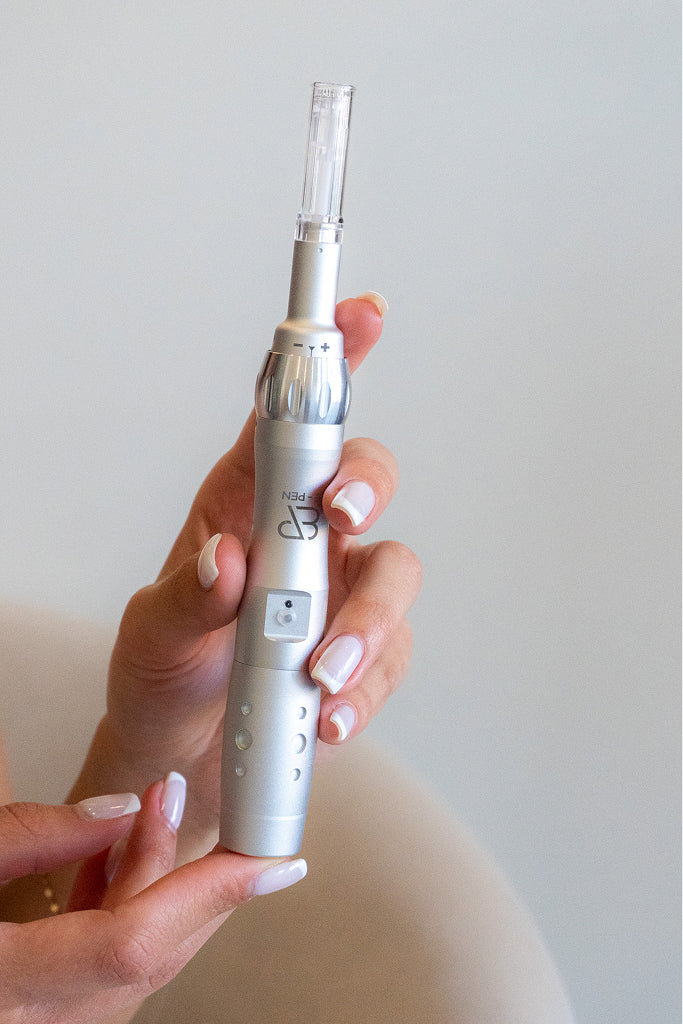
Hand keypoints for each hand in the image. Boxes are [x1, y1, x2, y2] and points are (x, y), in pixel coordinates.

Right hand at [0, 778, 305, 1023]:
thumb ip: (38, 835)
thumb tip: (120, 808)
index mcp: (13, 985)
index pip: (137, 940)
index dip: (215, 892)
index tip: (274, 862)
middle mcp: (35, 1021)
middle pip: (150, 951)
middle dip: (188, 871)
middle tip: (182, 800)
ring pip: (134, 958)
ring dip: (152, 882)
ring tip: (147, 813)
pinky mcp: (38, 1010)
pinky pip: (102, 965)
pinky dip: (118, 908)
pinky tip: (114, 856)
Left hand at [72, 296, 420, 854]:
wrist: (185, 755)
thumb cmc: (165, 674)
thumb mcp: (153, 634)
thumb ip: (187, 597)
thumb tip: (225, 560)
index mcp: (245, 505)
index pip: (289, 421)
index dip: (328, 361)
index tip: (357, 313)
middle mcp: (303, 537)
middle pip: (363, 477)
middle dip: (364, 484)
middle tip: (338, 514)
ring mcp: (341, 593)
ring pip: (394, 572)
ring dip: (367, 618)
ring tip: (320, 671)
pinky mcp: (364, 651)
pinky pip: (392, 654)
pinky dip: (367, 684)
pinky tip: (329, 713)